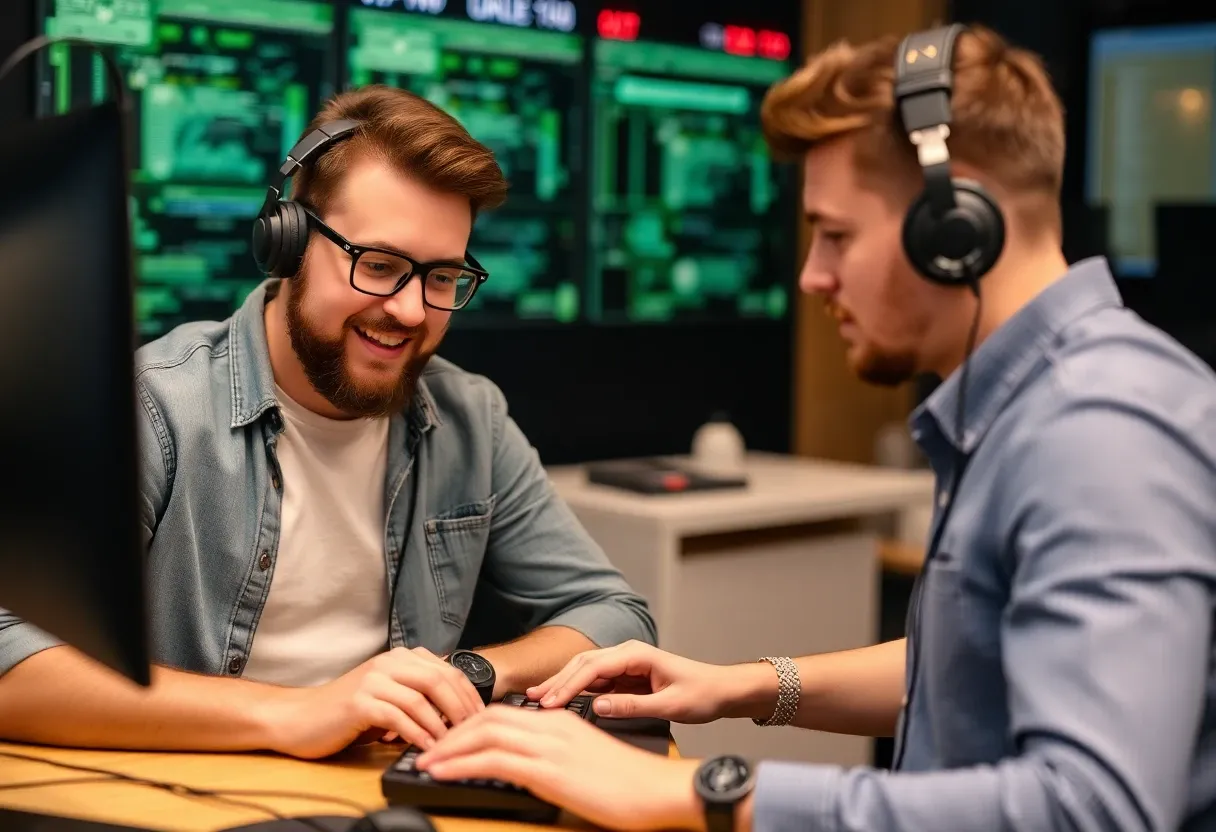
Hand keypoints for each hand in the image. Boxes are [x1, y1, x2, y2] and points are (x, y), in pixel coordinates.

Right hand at [266, 647, 484, 758]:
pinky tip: (426, 747)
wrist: (301, 719)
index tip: (481, 717)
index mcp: (401, 657)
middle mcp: (389, 662)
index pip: (448, 670)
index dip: (468, 694)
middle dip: (461, 708)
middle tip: (472, 732)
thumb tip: (458, 708)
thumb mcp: (390, 695)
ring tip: (452, 744)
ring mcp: (373, 680)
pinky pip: (398, 716)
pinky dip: (417, 733)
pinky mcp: (359, 702)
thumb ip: (419, 693)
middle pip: (439, 680)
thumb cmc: (349, 712)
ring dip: (441, 724)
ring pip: (421, 698)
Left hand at [415, 705, 703, 831]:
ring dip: (449, 747)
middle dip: (452, 733)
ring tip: (425, 762)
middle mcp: (552, 725)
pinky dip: (461, 764)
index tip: (449, 741)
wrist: (660, 789)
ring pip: (484, 734)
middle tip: (429, 749)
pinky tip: (443, 773)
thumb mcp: (586, 760)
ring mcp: (550, 745)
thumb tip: (529, 767)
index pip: (503, 713)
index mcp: (561, 720)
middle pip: (487, 718)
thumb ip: (557, 755)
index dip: (469, 725)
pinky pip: (493, 761)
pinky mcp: (549, 770)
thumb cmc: (631, 783)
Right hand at [527, 640, 737, 724]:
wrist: (721, 689)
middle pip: (582, 664)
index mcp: (636, 654)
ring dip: (563, 684)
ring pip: (586, 671)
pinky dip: (577, 690)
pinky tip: (562, 701)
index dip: (567, 685)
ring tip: (538, 700)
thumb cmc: (701, 693)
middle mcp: (628, 653)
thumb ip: (632, 706)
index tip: (549, 702)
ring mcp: (625, 663)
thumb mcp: (669, 705)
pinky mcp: (626, 675)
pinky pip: (596, 681)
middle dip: (557, 681)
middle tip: (532, 700)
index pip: (592, 668)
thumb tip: (598, 707)